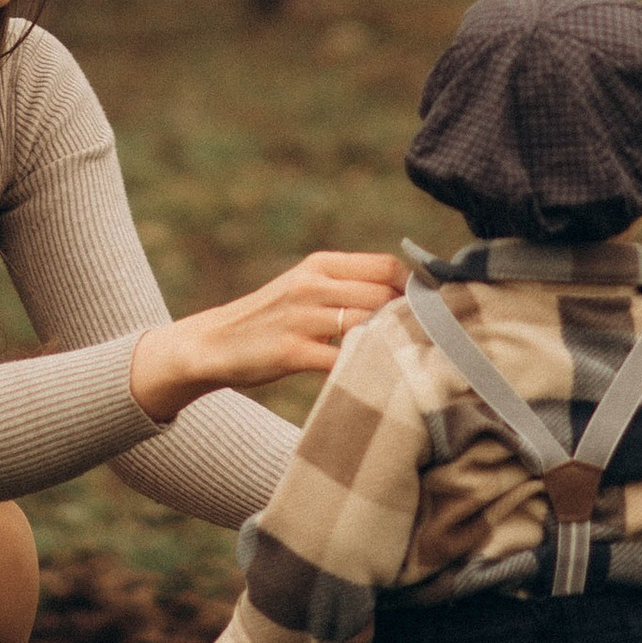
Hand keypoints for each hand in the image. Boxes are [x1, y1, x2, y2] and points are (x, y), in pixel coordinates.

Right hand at [129, 250, 401, 423]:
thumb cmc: (272, 318)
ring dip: (391, 342)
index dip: (413, 288)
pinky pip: (341, 359)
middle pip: (382, 295)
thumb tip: (409, 299)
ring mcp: (301, 317)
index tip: (427, 312)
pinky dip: (362, 367)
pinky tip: (374, 378)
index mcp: (320, 264)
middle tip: (425, 343)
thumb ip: (348, 287)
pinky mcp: (291, 351)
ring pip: (367, 323)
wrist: (214, 343)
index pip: (385, 266)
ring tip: (407, 360)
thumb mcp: (306, 288)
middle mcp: (311, 284)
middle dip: (408, 319)